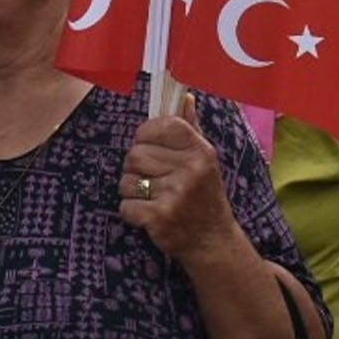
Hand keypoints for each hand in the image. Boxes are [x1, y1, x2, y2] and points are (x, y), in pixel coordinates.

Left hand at [119, 92, 242, 266]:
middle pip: (135, 153)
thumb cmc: (206, 196)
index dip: (146, 134)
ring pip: (126, 180)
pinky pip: (125, 205)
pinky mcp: (160, 218)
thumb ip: (191, 128)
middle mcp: (189, 169)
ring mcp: (175, 194)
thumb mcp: (205, 160)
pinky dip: (131, 212)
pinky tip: (148, 214)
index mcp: (200, 150)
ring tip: (151, 197)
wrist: (213, 241)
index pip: (160, 125)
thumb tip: (185, 97)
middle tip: (151, 179)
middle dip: (136, 168)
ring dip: (132, 190)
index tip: (149, 146)